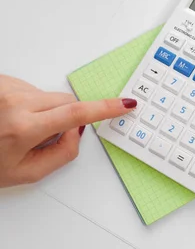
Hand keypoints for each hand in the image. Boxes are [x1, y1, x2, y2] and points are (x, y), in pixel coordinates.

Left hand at [0, 75, 136, 187]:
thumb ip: (63, 154)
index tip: (123, 104)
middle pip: (66, 102)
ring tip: (17, 127)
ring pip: (49, 96)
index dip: (105, 108)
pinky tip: (10, 116)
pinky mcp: (1, 80)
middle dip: (66, 117)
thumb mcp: (27, 173)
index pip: (76, 114)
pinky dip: (28, 103)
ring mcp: (6, 89)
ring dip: (43, 111)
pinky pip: (31, 89)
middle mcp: (15, 103)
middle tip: (43, 136)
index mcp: (23, 128)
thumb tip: (78, 131)